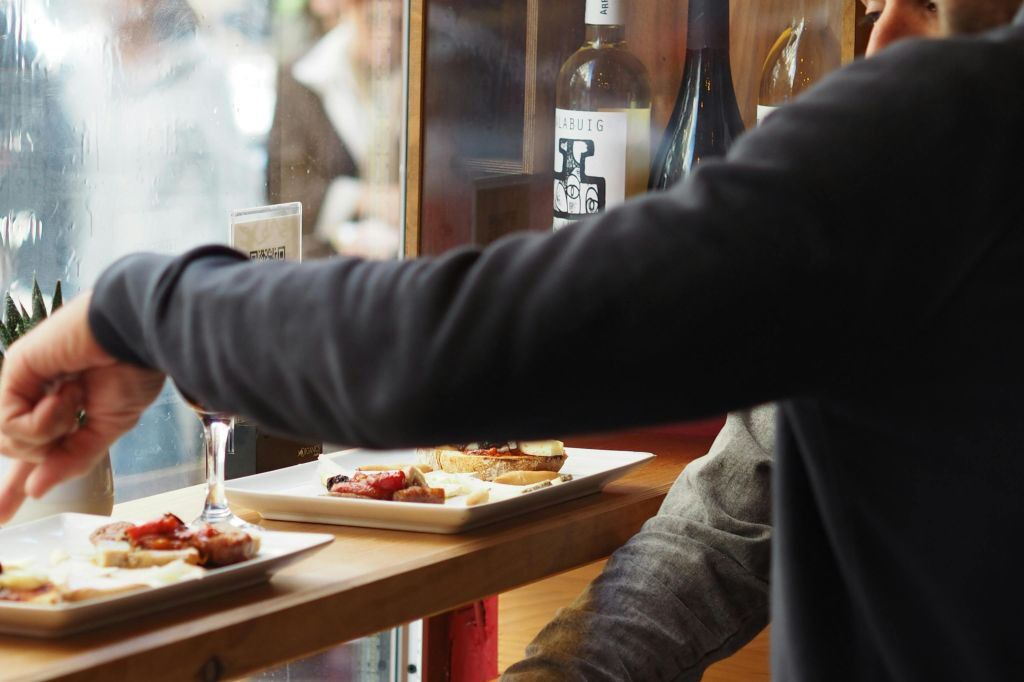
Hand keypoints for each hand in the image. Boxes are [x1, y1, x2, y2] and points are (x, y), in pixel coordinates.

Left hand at [0, 292, 164, 522]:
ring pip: (9, 439)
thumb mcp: (108, 428)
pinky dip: (42, 421)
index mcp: (62, 405)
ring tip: (75, 402)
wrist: (137, 334)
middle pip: (14, 446)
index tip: (4, 513)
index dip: (16, 482)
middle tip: (71, 426)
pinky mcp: (15, 370)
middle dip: (39, 453)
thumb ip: (73, 458)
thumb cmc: (134, 369)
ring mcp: (23, 381)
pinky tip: (67, 395)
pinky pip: (11, 422)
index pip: (32, 448)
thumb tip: (37, 489)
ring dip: (48, 433)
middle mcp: (37, 393)